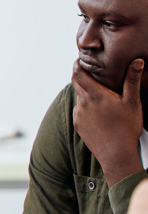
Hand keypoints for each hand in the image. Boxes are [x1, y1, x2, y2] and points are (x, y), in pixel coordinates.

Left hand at [72, 58, 144, 187]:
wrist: (116, 153)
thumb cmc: (127, 127)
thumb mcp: (133, 102)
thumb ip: (132, 80)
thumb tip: (137, 61)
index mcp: (95, 95)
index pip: (78, 74)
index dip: (77, 65)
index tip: (80, 59)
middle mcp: (83, 104)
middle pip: (76, 84)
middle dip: (81, 76)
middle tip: (89, 70)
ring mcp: (79, 115)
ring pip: (79, 98)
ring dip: (85, 92)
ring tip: (98, 91)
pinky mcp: (78, 125)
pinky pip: (79, 111)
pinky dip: (86, 106)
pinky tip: (98, 109)